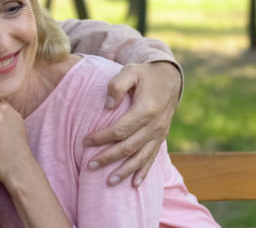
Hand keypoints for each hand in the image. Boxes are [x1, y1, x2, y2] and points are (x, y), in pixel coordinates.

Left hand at [83, 61, 181, 186]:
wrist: (170, 77)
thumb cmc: (145, 74)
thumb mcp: (130, 71)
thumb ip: (117, 86)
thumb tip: (108, 106)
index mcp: (146, 109)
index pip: (120, 129)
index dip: (102, 137)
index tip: (85, 142)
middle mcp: (155, 125)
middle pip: (128, 147)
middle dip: (108, 158)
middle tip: (89, 166)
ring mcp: (159, 133)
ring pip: (141, 157)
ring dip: (125, 170)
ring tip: (109, 182)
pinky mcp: (161, 137)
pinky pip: (152, 158)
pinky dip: (143, 171)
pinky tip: (134, 184)